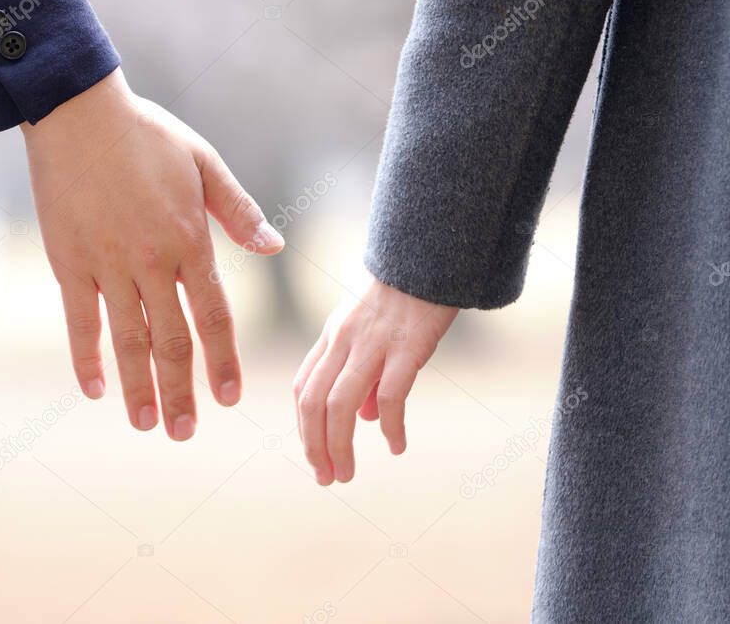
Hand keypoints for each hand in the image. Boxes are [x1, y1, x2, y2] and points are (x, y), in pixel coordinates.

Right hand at [22, 68, 282, 440]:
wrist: (77, 112)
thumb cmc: (147, 135)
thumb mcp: (204, 164)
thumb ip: (238, 212)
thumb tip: (275, 248)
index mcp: (189, 240)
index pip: (213, 315)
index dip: (221, 361)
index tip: (228, 399)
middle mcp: (150, 261)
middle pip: (170, 340)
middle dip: (181, 390)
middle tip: (186, 434)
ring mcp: (107, 265)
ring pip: (126, 339)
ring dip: (137, 387)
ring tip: (146, 425)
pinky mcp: (69, 262)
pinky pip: (79, 320)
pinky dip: (86, 357)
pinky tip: (94, 389)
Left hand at [293, 278, 458, 483]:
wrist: (431, 255)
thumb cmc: (403, 295)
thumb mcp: (370, 330)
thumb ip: (360, 371)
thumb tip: (363, 420)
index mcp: (332, 336)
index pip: (303, 388)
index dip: (303, 427)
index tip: (315, 456)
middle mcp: (343, 340)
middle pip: (313, 402)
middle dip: (314, 446)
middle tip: (326, 479)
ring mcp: (372, 343)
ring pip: (339, 405)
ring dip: (338, 447)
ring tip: (346, 474)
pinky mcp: (406, 346)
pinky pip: (389, 397)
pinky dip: (390, 428)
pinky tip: (396, 447)